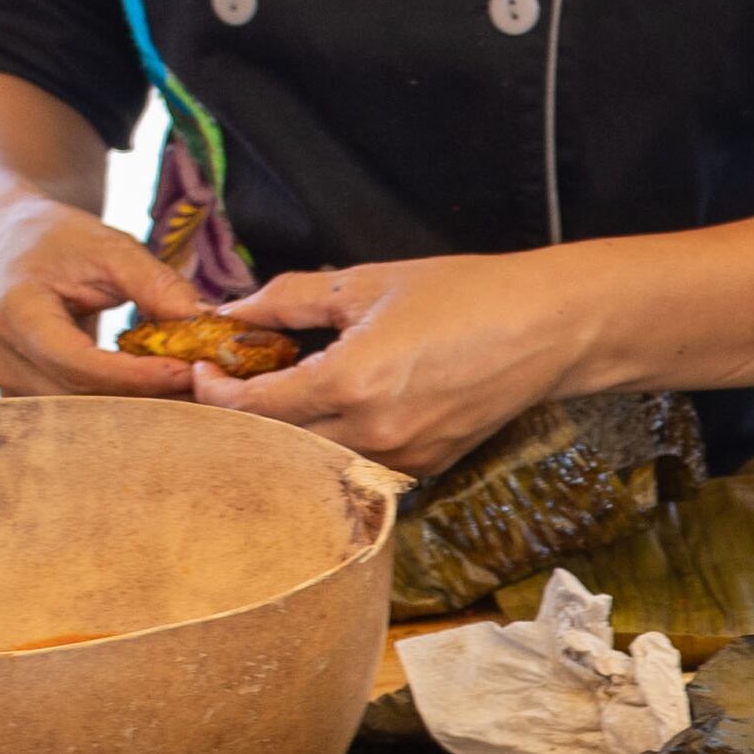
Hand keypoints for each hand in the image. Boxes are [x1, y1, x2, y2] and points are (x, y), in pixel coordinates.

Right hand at [0, 196, 205, 400]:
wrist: (13, 241)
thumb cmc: (60, 239)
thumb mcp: (110, 246)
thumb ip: (155, 283)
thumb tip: (201, 322)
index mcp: (16, 312)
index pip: (77, 361)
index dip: (133, 374)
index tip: (185, 371)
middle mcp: (4, 355)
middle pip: (81, 393)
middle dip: (144, 393)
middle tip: (202, 383)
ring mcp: (8, 379)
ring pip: (81, 410)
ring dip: (137, 403)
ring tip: (186, 387)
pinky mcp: (22, 392)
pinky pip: (75, 410)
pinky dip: (118, 403)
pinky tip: (155, 391)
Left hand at [200, 250, 598, 475]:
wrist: (547, 329)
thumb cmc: (465, 295)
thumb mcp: (367, 283)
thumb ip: (290, 298)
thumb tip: (236, 310)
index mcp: (350, 384)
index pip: (253, 408)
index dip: (217, 392)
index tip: (206, 370)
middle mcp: (372, 434)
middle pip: (274, 447)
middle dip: (243, 419)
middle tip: (231, 386)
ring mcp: (401, 459)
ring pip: (313, 466)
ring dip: (286, 438)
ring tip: (278, 400)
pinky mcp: (424, 469)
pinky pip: (357, 469)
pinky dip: (330, 448)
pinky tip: (331, 416)